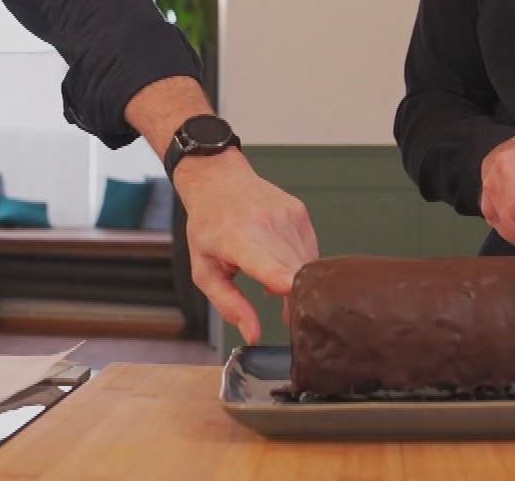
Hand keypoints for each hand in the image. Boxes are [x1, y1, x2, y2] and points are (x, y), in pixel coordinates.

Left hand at [172, 150, 319, 344]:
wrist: (218, 180)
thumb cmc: (208, 225)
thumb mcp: (205, 271)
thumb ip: (229, 305)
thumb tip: (253, 334)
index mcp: (237, 239)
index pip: (267, 263)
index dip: (283, 282)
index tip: (294, 295)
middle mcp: (265, 224)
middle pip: (294, 273)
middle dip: (293, 300)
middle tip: (284, 315)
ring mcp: (286, 215)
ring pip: (307, 264)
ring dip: (295, 280)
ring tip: (271, 278)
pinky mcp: (299, 212)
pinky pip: (310, 249)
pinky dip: (298, 262)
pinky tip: (279, 260)